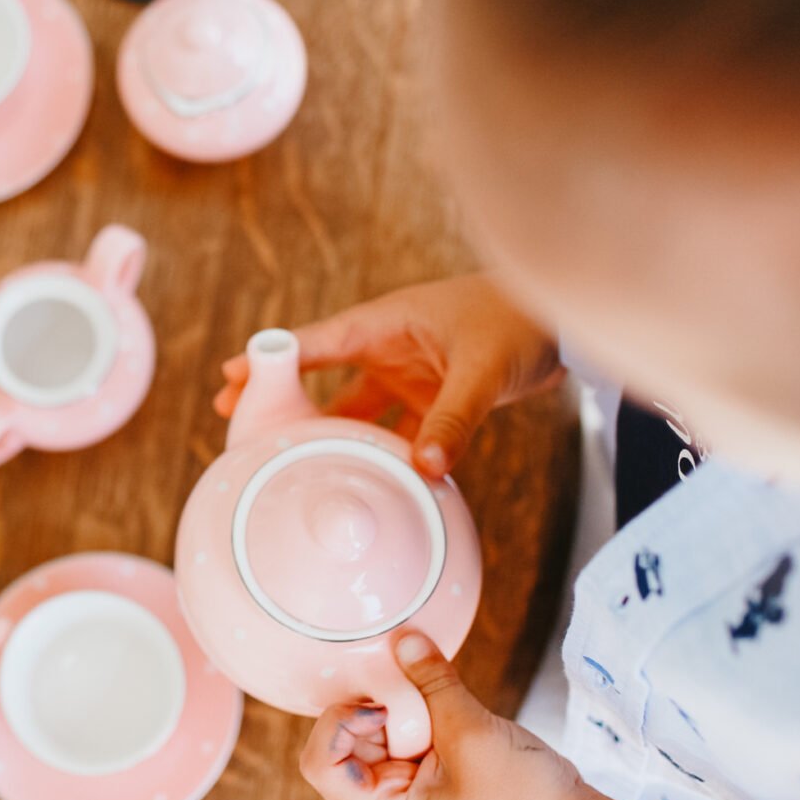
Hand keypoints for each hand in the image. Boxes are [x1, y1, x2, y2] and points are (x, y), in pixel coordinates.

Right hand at [216, 274, 560, 475]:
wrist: (568, 323)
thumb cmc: (521, 322)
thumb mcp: (483, 369)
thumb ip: (454, 417)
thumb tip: (425, 469)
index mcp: (386, 324)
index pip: (315, 344)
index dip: (272, 361)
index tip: (231, 378)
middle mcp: (389, 348)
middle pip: (319, 377)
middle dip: (278, 397)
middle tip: (233, 420)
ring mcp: (408, 373)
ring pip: (351, 407)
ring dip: (322, 429)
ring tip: (283, 457)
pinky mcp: (431, 396)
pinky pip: (391, 428)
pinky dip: (374, 449)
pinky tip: (358, 476)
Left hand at [299, 632, 588, 799]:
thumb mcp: (474, 733)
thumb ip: (433, 683)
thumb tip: (402, 637)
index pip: (320, 763)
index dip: (338, 722)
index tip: (384, 704)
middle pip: (344, 746)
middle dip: (373, 712)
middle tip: (413, 692)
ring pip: (376, 741)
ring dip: (401, 715)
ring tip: (439, 706)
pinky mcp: (430, 788)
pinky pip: (406, 746)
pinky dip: (420, 722)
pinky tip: (447, 712)